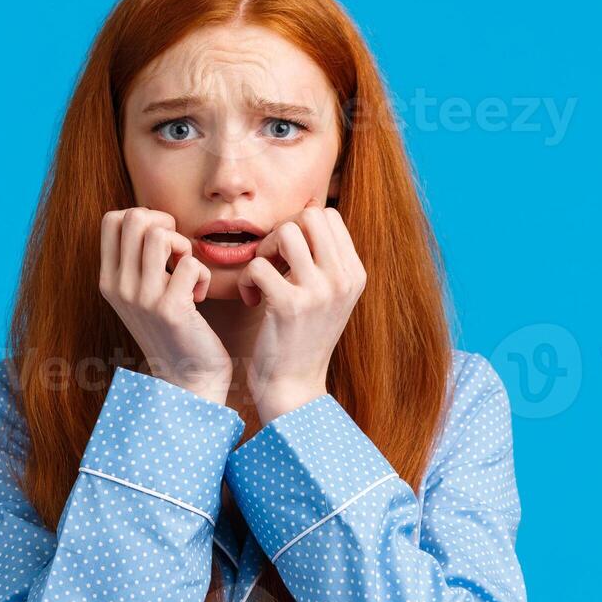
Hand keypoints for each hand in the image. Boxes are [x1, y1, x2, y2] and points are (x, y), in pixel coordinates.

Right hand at [97, 207, 229, 404]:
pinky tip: (198, 296)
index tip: (162, 240)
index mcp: (108, 280)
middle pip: (136, 218)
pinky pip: (191, 264)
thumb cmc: (172, 329)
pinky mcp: (171, 310)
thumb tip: (151, 218)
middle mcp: (119, 287)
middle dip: (166, 225)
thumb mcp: (142, 294)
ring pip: (160, 235)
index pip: (112, 219)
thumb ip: (139, 260)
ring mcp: (142, 299)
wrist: (186, 379)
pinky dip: (203, 274)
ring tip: (187, 272)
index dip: (144, 216)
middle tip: (178, 253)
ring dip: (184, 247)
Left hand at [238, 200, 364, 422]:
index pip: (329, 215)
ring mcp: (319, 291)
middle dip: (283, 231)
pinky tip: (251, 300)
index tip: (290, 257)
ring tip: (262, 276)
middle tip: (274, 261)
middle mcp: (343, 279)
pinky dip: (246, 280)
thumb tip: (305, 218)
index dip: (301, 227)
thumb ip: (325, 261)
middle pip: (310, 214)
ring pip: (286, 231)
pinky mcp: (289, 305)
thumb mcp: (330, 297)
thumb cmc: (304, 338)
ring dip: (264, 249)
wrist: (294, 387)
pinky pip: (258, 265)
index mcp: (355, 274)